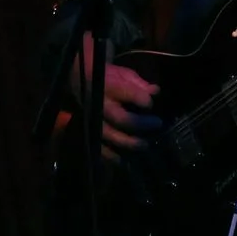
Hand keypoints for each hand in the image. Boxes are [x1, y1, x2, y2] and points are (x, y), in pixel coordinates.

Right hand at [68, 35, 160, 158]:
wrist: (78, 79)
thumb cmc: (107, 77)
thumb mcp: (123, 74)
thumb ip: (138, 83)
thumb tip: (155, 91)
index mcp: (107, 86)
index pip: (124, 91)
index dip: (139, 98)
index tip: (150, 103)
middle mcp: (98, 104)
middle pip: (119, 117)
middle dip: (139, 123)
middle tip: (158, 124)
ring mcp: (91, 118)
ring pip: (108, 134)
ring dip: (127, 143)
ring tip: (144, 145)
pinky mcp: (86, 129)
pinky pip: (96, 145)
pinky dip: (108, 155)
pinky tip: (122, 161)